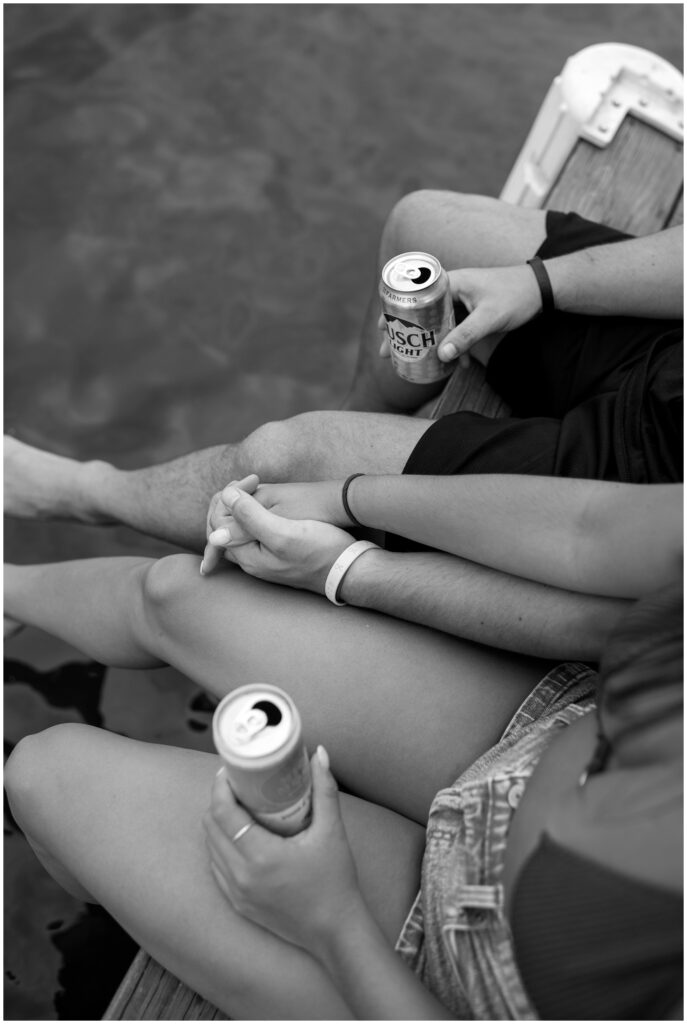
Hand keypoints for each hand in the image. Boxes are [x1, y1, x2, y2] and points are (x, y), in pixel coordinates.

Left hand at [203, 486, 354, 592]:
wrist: (349, 569)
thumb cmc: (320, 551)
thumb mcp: (283, 532)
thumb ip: (250, 517)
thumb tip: (225, 498)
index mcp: (246, 556)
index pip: (218, 523)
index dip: (230, 497)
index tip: (253, 480)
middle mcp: (251, 560)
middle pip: (225, 526)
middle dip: (232, 500)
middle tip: (252, 481)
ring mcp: (264, 558)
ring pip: (241, 528)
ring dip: (244, 505)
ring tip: (256, 485)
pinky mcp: (278, 554)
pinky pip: (255, 531)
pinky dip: (254, 513)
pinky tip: (264, 502)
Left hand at [204, 747, 366, 952]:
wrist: (334, 930)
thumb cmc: (335, 881)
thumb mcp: (332, 832)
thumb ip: (325, 790)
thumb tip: (320, 753)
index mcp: (261, 856)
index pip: (224, 813)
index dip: (220, 788)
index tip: (229, 771)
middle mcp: (241, 876)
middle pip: (211, 827)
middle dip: (218, 801)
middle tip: (236, 785)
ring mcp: (236, 893)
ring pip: (210, 848)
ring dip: (217, 824)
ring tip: (236, 807)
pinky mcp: (238, 904)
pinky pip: (217, 868)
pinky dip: (220, 847)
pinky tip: (237, 837)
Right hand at [378, 263, 540, 365]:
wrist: (542, 289)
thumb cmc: (516, 296)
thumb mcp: (489, 318)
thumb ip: (466, 336)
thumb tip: (441, 356)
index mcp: (451, 282)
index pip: (414, 295)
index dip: (395, 312)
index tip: (383, 328)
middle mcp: (452, 289)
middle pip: (419, 311)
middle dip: (404, 333)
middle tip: (387, 351)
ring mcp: (462, 300)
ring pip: (435, 322)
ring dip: (426, 342)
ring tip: (414, 361)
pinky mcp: (472, 311)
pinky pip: (454, 328)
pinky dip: (452, 344)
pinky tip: (457, 365)